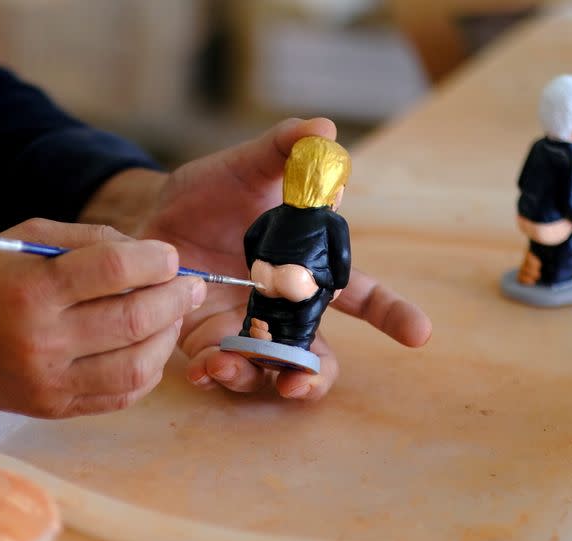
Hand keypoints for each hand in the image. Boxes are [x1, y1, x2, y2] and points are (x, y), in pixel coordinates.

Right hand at [0, 218, 205, 417]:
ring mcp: (49, 381)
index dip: (155, 261)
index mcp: (33, 288)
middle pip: (133, 320)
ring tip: (174, 316)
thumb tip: (152, 254)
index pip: (113, 270)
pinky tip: (152, 347)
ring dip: (169, 337)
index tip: (171, 257)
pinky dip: (149, 371)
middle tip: (192, 286)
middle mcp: (41, 339)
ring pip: (136, 366)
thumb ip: (90, 239)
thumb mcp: (26, 239)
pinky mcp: (54, 408)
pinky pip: (122, 396)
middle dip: (175, 299)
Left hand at [135, 118, 430, 399]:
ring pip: (270, 370)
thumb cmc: (208, 192)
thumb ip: (282, 148)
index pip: (360, 295)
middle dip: (315, 376)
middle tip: (300, 381)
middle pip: (317, 355)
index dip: (393, 314)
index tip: (419, 333)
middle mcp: (284, 308)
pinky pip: (221, 368)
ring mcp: (246, 328)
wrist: (152, 216)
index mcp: (307, 270)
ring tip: (230, 363)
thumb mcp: (245, 167)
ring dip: (258, 376)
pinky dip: (216, 374)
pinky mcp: (207, 339)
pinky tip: (202, 368)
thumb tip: (324, 129)